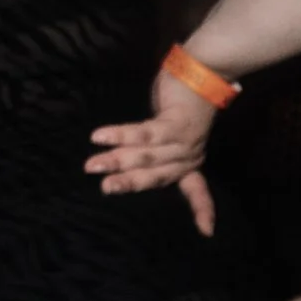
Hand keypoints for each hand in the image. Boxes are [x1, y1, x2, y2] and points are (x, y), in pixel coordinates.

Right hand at [86, 64, 217, 238]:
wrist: (205, 68)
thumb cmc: (181, 101)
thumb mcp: (171, 131)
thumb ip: (155, 149)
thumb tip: (124, 162)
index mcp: (190, 161)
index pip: (197, 191)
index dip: (201, 210)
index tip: (207, 232)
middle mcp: (190, 155)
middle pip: (158, 176)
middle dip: (130, 183)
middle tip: (105, 188)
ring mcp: (184, 140)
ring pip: (147, 156)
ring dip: (117, 161)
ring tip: (92, 165)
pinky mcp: (174, 122)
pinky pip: (144, 133)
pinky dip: (121, 135)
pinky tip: (100, 137)